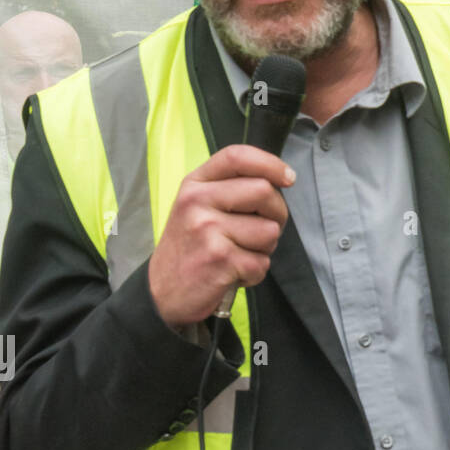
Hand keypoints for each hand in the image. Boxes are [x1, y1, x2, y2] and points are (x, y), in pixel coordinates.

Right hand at [147, 145, 293, 329]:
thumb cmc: (191, 247)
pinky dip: (254, 273)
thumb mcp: (199, 206)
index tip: (288, 177)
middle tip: (259, 232)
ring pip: (269, 231)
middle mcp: (197, 201)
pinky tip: (232, 273)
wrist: (162, 292)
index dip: (270, 163)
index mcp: (195, 184)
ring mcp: (207, 230)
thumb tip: (283, 178)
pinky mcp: (219, 259)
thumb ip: (232, 187)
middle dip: (276, 215)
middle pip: (264, 192)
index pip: (237, 156)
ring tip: (237, 254)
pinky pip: (262, 262)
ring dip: (264, 249)